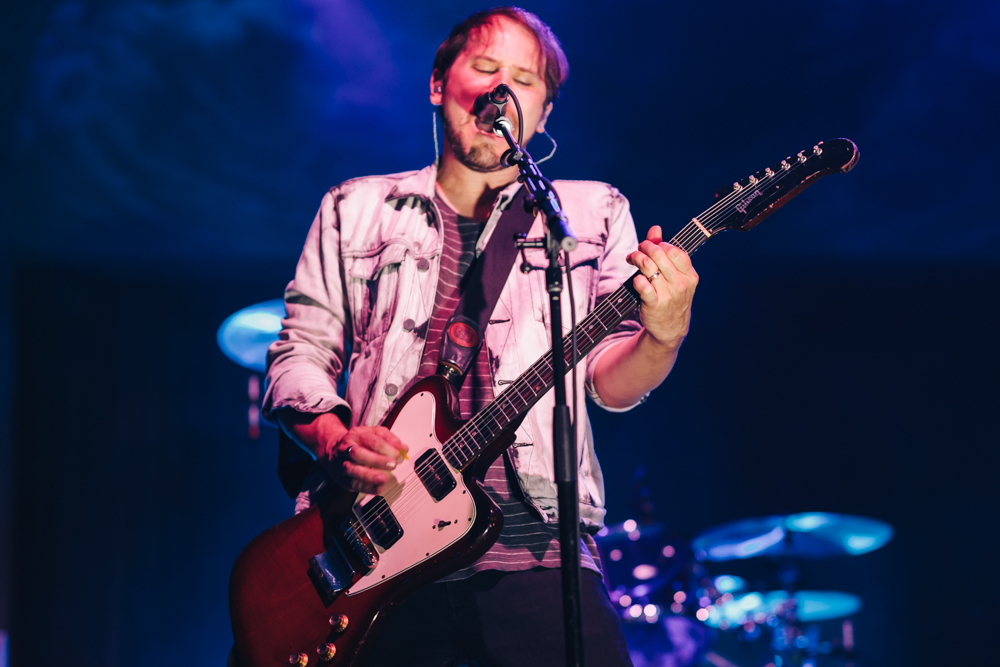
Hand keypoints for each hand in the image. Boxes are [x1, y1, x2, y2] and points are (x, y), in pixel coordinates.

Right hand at [319, 424, 408, 495]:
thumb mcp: (373, 433)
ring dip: (369, 476)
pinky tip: (378, 488)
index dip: (387, 448)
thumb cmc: (358, 442)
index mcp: (356, 436)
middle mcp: (347, 450)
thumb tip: (403, 448)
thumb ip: (390, 439)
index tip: (399, 455)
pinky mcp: (343, 479)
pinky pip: (354, 485)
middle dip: (377, 460)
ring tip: (383, 479)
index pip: (371, 441)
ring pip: (353, 471)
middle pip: (359, 454)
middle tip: (392, 465)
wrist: (333, 451)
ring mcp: (344, 465)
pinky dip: (367, 488)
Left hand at [626, 225, 698, 349]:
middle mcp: (681, 284)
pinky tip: (635, 279)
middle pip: (659, 255)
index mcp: (689, 275)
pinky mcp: (654, 304)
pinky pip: (642, 285)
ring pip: (648, 267)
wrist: (670, 329)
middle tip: (637, 250)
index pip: (674, 250)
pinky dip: (636, 279)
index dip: (659, 244)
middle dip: (644, 247)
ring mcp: (668, 295)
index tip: (650, 246)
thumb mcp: (674, 276)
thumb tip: (655, 228)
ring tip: (632, 259)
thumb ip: (664, 251)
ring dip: (636, 259)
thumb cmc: (671, 298)